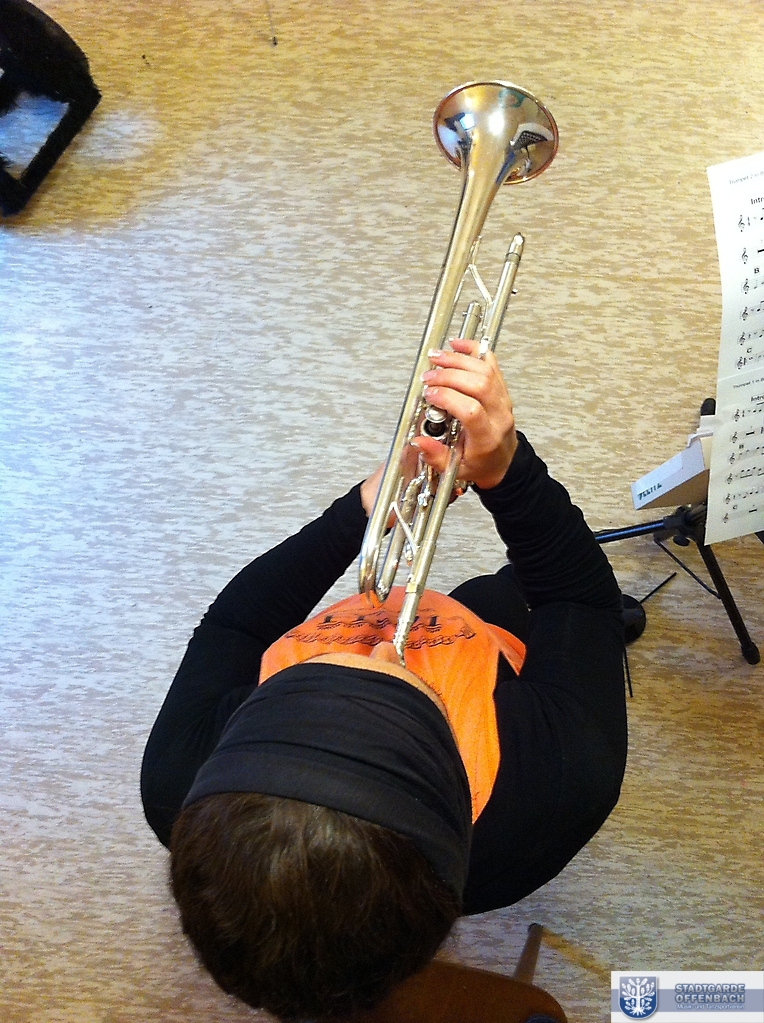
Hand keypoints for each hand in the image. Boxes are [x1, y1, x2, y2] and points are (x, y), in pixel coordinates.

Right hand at [413, 337, 516, 489]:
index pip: (472, 410)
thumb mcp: (455, 468)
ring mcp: (503, 400)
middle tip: (428, 376)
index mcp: (487, 437)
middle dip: (450, 376)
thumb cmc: (481, 463)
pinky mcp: (501, 389)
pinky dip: (474, 350)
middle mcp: (499, 415)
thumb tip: (418, 442)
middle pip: (479, 384)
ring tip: (436, 358)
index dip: (449, 398)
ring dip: (459, 360)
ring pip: (485, 370)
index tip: (430, 395)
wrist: (503, 461)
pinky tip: (457, 345)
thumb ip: (436, 456)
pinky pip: (491, 364)